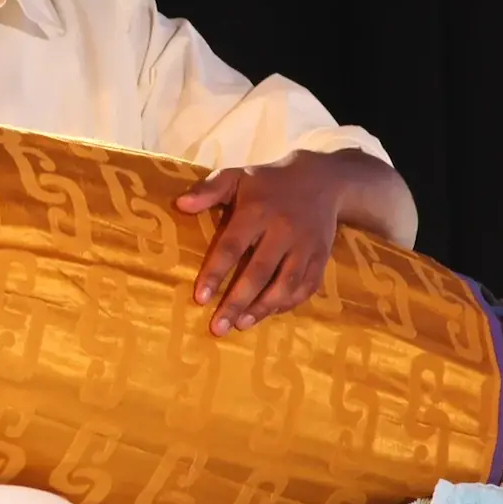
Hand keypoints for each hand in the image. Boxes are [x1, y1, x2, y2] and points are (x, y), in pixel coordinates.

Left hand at [175, 149, 344, 336]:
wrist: (323, 181)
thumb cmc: (268, 183)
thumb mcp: (237, 176)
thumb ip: (209, 189)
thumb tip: (180, 205)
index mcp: (257, 211)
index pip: (232, 246)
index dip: (215, 273)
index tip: (200, 298)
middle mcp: (283, 230)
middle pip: (259, 272)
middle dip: (237, 302)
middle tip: (218, 327)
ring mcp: (306, 246)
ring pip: (286, 283)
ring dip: (263, 308)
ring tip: (241, 324)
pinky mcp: (321, 257)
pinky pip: (307, 286)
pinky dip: (288, 303)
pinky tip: (269, 312)